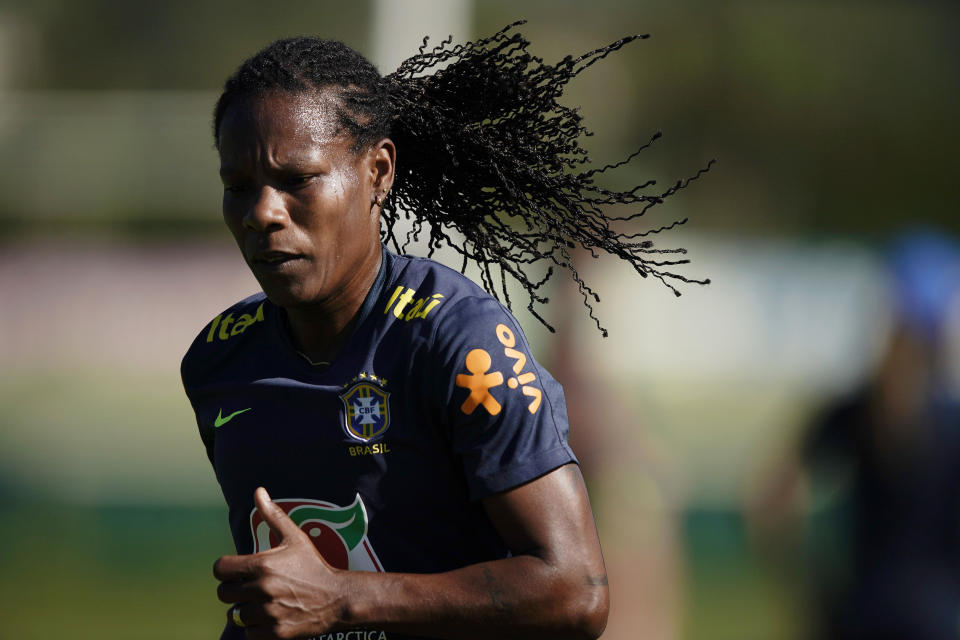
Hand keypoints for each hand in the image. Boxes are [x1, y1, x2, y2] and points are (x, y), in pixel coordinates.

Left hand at [214, 487, 346, 638]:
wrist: (338, 598)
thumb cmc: (313, 566)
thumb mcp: (295, 538)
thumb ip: (272, 516)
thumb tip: (258, 491)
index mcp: (262, 564)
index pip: (220, 570)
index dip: (227, 571)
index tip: (238, 572)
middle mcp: (262, 588)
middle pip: (223, 594)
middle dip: (235, 590)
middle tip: (253, 588)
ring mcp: (268, 612)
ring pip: (236, 615)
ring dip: (247, 610)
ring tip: (265, 602)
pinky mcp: (275, 632)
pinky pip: (249, 633)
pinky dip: (257, 628)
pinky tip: (273, 616)